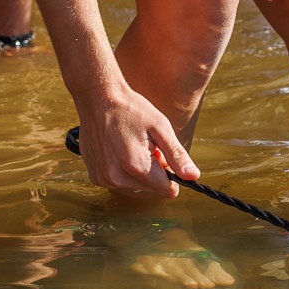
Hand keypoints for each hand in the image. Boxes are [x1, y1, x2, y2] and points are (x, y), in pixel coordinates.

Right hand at [79, 87, 198, 194]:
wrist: (98, 98)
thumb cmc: (131, 109)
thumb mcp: (160, 127)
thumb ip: (177, 155)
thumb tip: (193, 177)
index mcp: (136, 165)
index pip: (168, 190)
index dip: (170, 174)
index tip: (162, 155)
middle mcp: (117, 178)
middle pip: (152, 190)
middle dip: (154, 172)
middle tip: (146, 146)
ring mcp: (104, 179)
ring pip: (136, 188)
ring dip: (138, 172)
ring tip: (131, 146)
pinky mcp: (96, 177)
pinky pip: (120, 183)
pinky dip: (123, 171)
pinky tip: (118, 150)